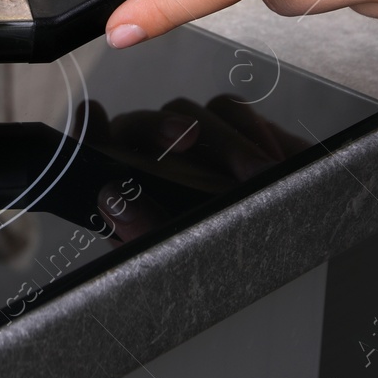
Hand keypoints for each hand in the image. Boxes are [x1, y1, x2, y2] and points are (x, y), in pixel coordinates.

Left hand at [78, 96, 307, 241]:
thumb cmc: (231, 267)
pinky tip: (272, 164)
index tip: (94, 118)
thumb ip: (146, 234)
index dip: (90, 135)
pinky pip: (230, 110)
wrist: (286, 249)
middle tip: (188, 137)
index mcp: (131, 198)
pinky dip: (251, 131)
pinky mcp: (233, 128)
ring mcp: (196, 144)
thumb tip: (112, 196)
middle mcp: (156, 165)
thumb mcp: (186, 259)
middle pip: (138, 125)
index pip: (96, 158)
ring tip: (256, 176)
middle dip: (159, 126)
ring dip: (222, 139)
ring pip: (188, 111)